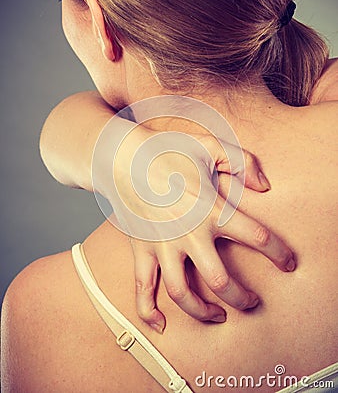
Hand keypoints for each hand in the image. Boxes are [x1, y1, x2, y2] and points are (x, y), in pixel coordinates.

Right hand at [92, 114, 294, 332]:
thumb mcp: (211, 145)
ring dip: (202, 312)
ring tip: (217, 316)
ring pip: (181, 293)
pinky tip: (160, 324)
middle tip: (253, 302)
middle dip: (242, 298)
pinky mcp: (140, 249)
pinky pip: (142, 287)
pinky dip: (148, 310)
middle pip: (220, 281)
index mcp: (210, 209)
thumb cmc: (168, 150)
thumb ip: (243, 162)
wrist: (123, 155)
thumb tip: (264, 187)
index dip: (279, 253)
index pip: (256, 237)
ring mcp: (161, 245)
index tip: (288, 263)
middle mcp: (187, 233)